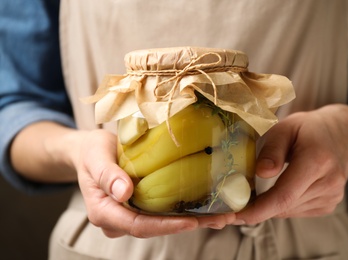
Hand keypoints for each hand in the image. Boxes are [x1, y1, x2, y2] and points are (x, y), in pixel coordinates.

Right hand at [75, 129, 234, 237]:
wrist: (91, 152)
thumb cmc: (92, 152)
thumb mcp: (95, 156)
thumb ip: (107, 175)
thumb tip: (124, 192)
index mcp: (104, 212)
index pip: (138, 225)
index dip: (165, 226)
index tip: (191, 222)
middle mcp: (118, 220)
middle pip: (155, 228)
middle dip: (188, 226)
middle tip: (221, 219)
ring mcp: (130, 215)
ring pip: (162, 223)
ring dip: (193, 221)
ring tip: (223, 216)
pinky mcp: (141, 207)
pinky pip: (163, 213)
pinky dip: (185, 212)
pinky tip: (207, 209)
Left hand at [235, 105, 347, 223]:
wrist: (343, 134)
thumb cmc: (309, 128)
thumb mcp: (286, 127)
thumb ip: (273, 149)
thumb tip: (261, 172)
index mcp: (317, 161)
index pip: (284, 195)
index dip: (258, 209)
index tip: (235, 216)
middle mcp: (329, 183)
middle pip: (283, 205)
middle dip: (256, 207)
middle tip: (233, 203)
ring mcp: (332, 197)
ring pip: (288, 210)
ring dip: (268, 204)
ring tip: (260, 186)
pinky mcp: (330, 205)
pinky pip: (296, 210)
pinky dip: (281, 203)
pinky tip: (281, 186)